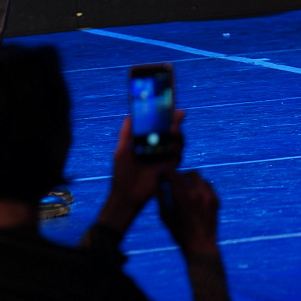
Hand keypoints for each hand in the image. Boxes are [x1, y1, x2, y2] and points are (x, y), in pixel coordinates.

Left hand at [96, 114, 181, 235]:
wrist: (127, 195)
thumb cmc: (122, 173)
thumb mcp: (122, 150)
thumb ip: (126, 133)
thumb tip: (129, 114)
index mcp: (147, 141)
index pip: (159, 124)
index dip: (166, 115)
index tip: (172, 104)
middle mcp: (158, 147)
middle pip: (172, 130)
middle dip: (176, 122)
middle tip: (177, 115)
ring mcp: (165, 157)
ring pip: (178, 141)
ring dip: (177, 135)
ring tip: (172, 132)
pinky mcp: (170, 167)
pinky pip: (178, 155)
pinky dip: (176, 150)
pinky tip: (172, 149)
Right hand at [158, 169, 221, 256]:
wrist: (200, 245)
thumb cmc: (179, 232)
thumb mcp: (165, 215)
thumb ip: (161, 196)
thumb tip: (159, 182)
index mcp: (181, 195)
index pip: (173, 174)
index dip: (165, 171)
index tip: (161, 172)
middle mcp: (196, 192)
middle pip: (188, 173)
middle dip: (180, 175)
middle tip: (174, 180)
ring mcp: (208, 195)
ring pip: (199, 178)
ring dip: (190, 180)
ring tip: (184, 188)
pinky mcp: (215, 199)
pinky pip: (207, 186)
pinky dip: (199, 186)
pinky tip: (194, 195)